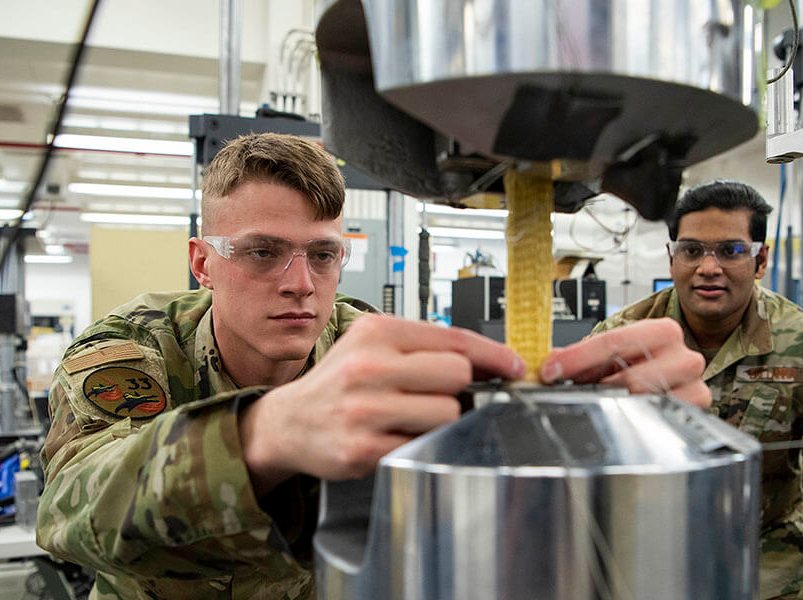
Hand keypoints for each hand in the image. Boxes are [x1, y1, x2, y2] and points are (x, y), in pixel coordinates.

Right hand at [238, 315, 523, 490]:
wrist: (289, 422)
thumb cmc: (341, 381)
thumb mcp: (374, 345)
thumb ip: (424, 347)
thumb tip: (489, 361)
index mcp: (377, 332)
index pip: (455, 339)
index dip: (493, 355)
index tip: (513, 367)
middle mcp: (369, 366)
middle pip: (458, 374)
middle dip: (458, 388)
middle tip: (436, 395)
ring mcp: (365, 409)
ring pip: (447, 413)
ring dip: (441, 420)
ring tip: (411, 417)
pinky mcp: (363, 448)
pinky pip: (422, 445)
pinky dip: (417, 443)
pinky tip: (393, 436)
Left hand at [539, 318, 709, 408]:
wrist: (676, 383)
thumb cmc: (643, 366)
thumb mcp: (614, 356)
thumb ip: (583, 357)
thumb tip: (549, 364)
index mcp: (663, 331)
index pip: (613, 342)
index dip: (576, 358)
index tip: (549, 370)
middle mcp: (684, 356)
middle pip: (627, 377)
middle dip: (592, 387)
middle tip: (567, 392)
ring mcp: (694, 386)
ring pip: (641, 400)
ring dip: (612, 405)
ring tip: (598, 403)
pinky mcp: (696, 413)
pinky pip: (657, 420)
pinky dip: (633, 420)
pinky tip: (621, 417)